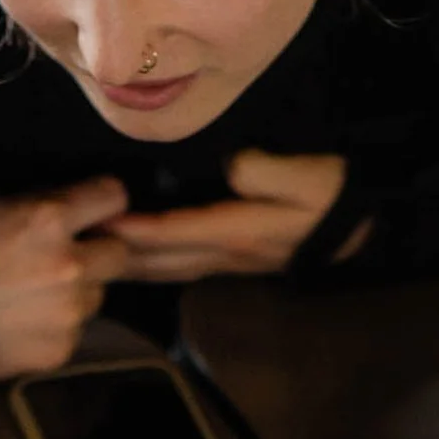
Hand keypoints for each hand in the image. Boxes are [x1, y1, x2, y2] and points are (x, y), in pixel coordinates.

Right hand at [0, 176, 130, 379]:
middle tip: (65, 257)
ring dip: (79, 291)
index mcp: (48, 220)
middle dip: (98, 252)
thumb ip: (41, 205)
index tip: (92, 210)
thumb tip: (77, 206)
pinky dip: (59, 325)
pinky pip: (77, 330)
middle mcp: (69, 265)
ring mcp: (69, 312)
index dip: (102, 204)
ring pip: (99, 295)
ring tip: (35, 293)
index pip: (114, 198)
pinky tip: (25, 321)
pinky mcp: (61, 348)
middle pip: (119, 253)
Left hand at [108, 151, 367, 283]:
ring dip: (131, 267)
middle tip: (78, 251)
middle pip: (164, 260)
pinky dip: (150, 266)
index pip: (182, 232)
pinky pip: (180, 268)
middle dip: (122, 256)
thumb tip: (233, 168)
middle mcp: (229, 253)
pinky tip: (130, 263)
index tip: (107, 223)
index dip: (143, 230)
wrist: (361, 225)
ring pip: (168, 270)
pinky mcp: (230, 261)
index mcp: (242, 231)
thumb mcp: (308, 176)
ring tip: (91, 261)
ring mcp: (229, 262)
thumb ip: (268, 171)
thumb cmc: (333, 192)